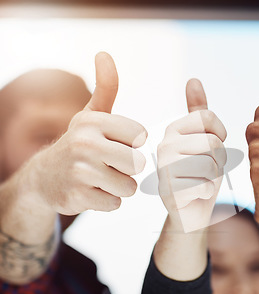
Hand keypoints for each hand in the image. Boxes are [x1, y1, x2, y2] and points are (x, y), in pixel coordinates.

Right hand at [29, 52, 146, 214]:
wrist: (45, 177)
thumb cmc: (79, 144)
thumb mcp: (91, 115)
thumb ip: (106, 88)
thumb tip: (104, 54)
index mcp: (93, 121)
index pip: (141, 137)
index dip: (133, 144)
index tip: (116, 144)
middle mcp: (85, 143)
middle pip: (138, 164)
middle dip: (128, 168)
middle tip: (109, 165)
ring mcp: (80, 171)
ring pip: (129, 186)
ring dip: (119, 186)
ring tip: (101, 178)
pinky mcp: (78, 197)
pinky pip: (115, 203)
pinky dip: (107, 201)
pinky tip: (91, 192)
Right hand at [157, 79, 226, 231]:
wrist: (190, 211)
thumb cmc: (200, 174)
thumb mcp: (204, 140)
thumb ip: (199, 113)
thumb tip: (193, 79)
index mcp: (173, 129)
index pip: (208, 118)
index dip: (220, 136)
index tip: (211, 148)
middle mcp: (164, 145)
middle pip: (212, 142)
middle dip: (218, 160)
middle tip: (205, 170)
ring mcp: (163, 169)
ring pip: (210, 164)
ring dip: (213, 177)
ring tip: (200, 181)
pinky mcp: (169, 191)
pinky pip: (206, 186)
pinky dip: (207, 194)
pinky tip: (195, 195)